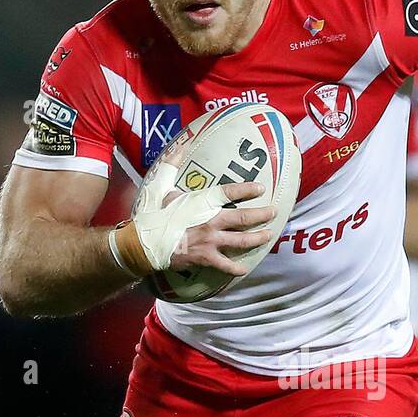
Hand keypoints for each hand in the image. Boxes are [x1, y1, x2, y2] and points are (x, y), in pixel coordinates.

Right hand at [113, 181, 273, 277]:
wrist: (143, 243)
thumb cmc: (152, 214)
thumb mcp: (159, 185)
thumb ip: (171, 166)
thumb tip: (179, 147)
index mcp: (202, 202)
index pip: (229, 192)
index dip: (247, 189)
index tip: (261, 188)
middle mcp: (211, 221)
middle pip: (243, 218)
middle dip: (261, 215)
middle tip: (274, 212)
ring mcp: (210, 241)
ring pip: (240, 241)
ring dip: (256, 239)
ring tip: (268, 236)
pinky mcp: (205, 258)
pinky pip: (225, 265)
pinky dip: (235, 268)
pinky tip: (244, 269)